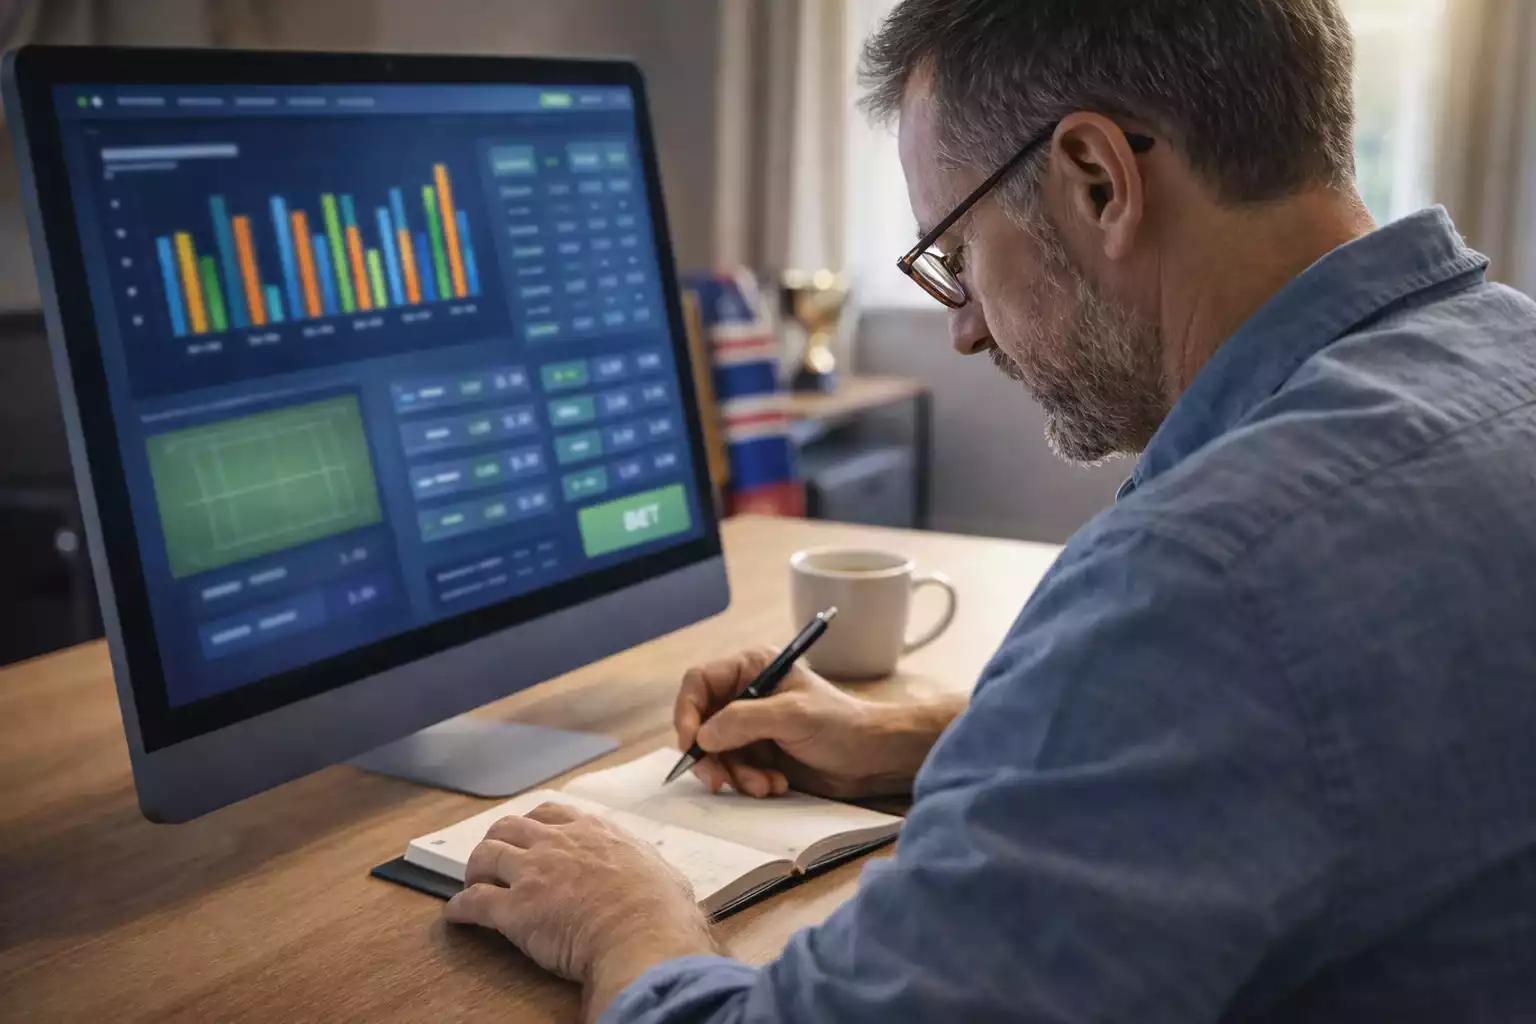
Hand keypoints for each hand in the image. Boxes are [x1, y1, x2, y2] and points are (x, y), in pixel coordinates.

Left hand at [443, 802, 714, 1015]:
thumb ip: (649, 868)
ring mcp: (533, 874)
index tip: (529, 835)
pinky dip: (460, 908)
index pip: (552, 812)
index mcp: (594, 832)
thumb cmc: (662, 910)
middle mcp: (558, 843)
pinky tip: (457, 916)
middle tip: (493, 858)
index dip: (534, 823)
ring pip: (486, 855)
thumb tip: (662, 879)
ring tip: (471, 882)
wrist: (644, 935)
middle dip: (497, 839)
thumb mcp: (663, 873)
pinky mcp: (515, 910)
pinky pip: (474, 903)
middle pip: (510, 826)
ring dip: (474, 868)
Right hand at [674, 648, 960, 799]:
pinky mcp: (759, 754)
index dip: (687, 713)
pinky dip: (748, 782)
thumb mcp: (793, 716)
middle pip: (700, 723)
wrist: (874, 757)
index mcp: (752, 668)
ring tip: (766, 785)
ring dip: (735, 775)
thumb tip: (702, 735)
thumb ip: (744, 721)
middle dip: (710, 755)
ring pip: (715, 753)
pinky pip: (733, 770)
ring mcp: (751, 726)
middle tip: (719, 782)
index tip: (692, 745)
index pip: (699, 683)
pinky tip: (775, 785)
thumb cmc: (843, 725)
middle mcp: (746, 694)